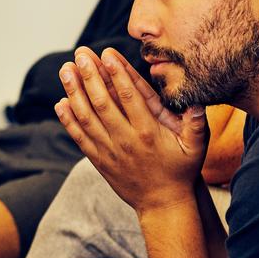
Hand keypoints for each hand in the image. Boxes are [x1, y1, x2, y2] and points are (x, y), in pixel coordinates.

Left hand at [55, 46, 209, 213]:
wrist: (163, 204)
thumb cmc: (181, 171)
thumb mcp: (196, 147)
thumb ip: (196, 122)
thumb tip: (198, 101)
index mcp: (148, 132)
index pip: (128, 97)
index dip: (116, 73)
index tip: (106, 53)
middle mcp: (125, 140)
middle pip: (102, 102)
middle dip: (89, 75)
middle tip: (80, 54)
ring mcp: (109, 151)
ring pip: (87, 117)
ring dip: (74, 92)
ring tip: (65, 70)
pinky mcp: (99, 160)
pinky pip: (80, 138)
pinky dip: (68, 120)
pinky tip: (61, 102)